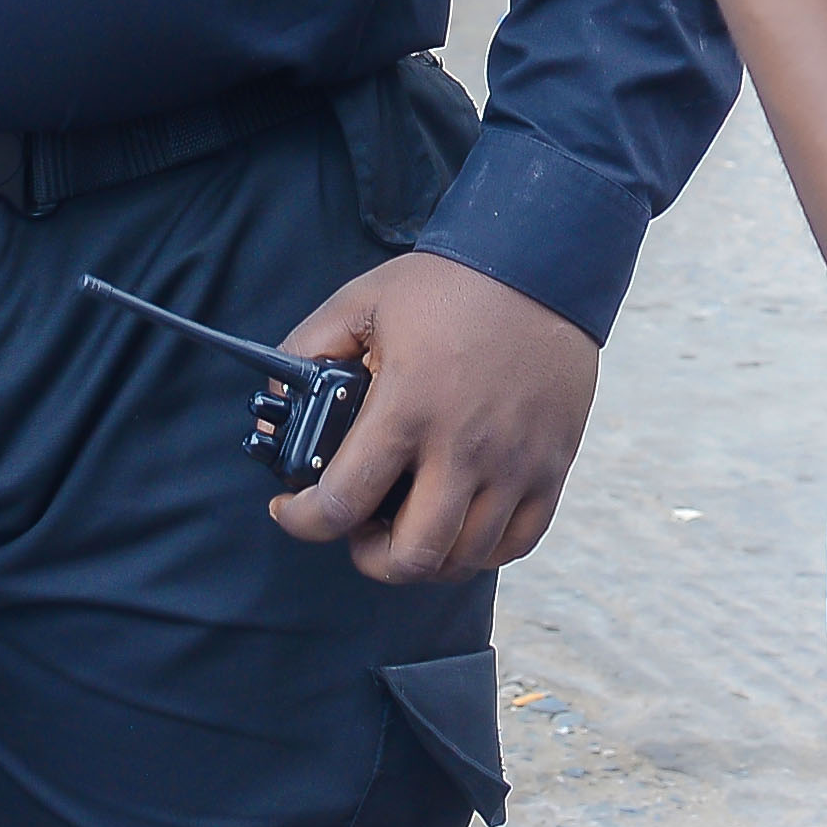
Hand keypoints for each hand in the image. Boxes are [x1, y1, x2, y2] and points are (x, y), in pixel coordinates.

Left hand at [264, 251, 601, 582]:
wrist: (537, 266)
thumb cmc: (449, 284)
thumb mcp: (361, 302)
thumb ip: (307, 350)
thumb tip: (275, 404)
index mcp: (406, 408)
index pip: (341, 503)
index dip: (301, 522)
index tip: (292, 512)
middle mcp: (462, 447)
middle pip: (410, 557)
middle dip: (369, 558)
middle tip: (358, 532)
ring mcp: (513, 463)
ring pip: (464, 559)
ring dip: (424, 559)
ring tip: (407, 528)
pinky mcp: (550, 466)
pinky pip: (517, 542)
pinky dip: (482, 552)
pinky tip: (459, 527)